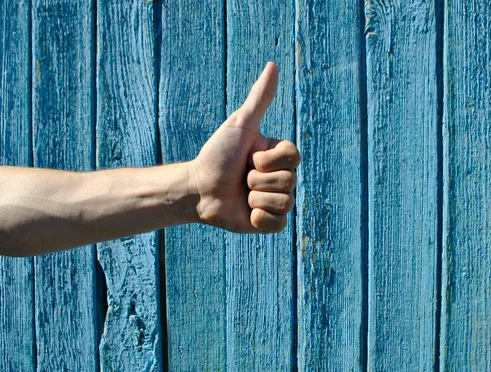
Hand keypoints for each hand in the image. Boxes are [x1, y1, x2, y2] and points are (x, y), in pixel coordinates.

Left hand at [190, 62, 299, 232]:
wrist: (197, 188)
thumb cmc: (217, 154)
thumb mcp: (240, 125)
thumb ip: (259, 98)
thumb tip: (272, 65)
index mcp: (278, 156)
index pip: (293, 157)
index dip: (268, 159)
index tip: (249, 157)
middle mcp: (280, 178)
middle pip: (289, 181)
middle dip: (258, 180)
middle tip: (241, 177)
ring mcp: (275, 201)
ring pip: (285, 202)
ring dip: (256, 198)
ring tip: (240, 195)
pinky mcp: (268, 224)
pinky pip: (280, 223)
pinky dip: (260, 219)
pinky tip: (246, 212)